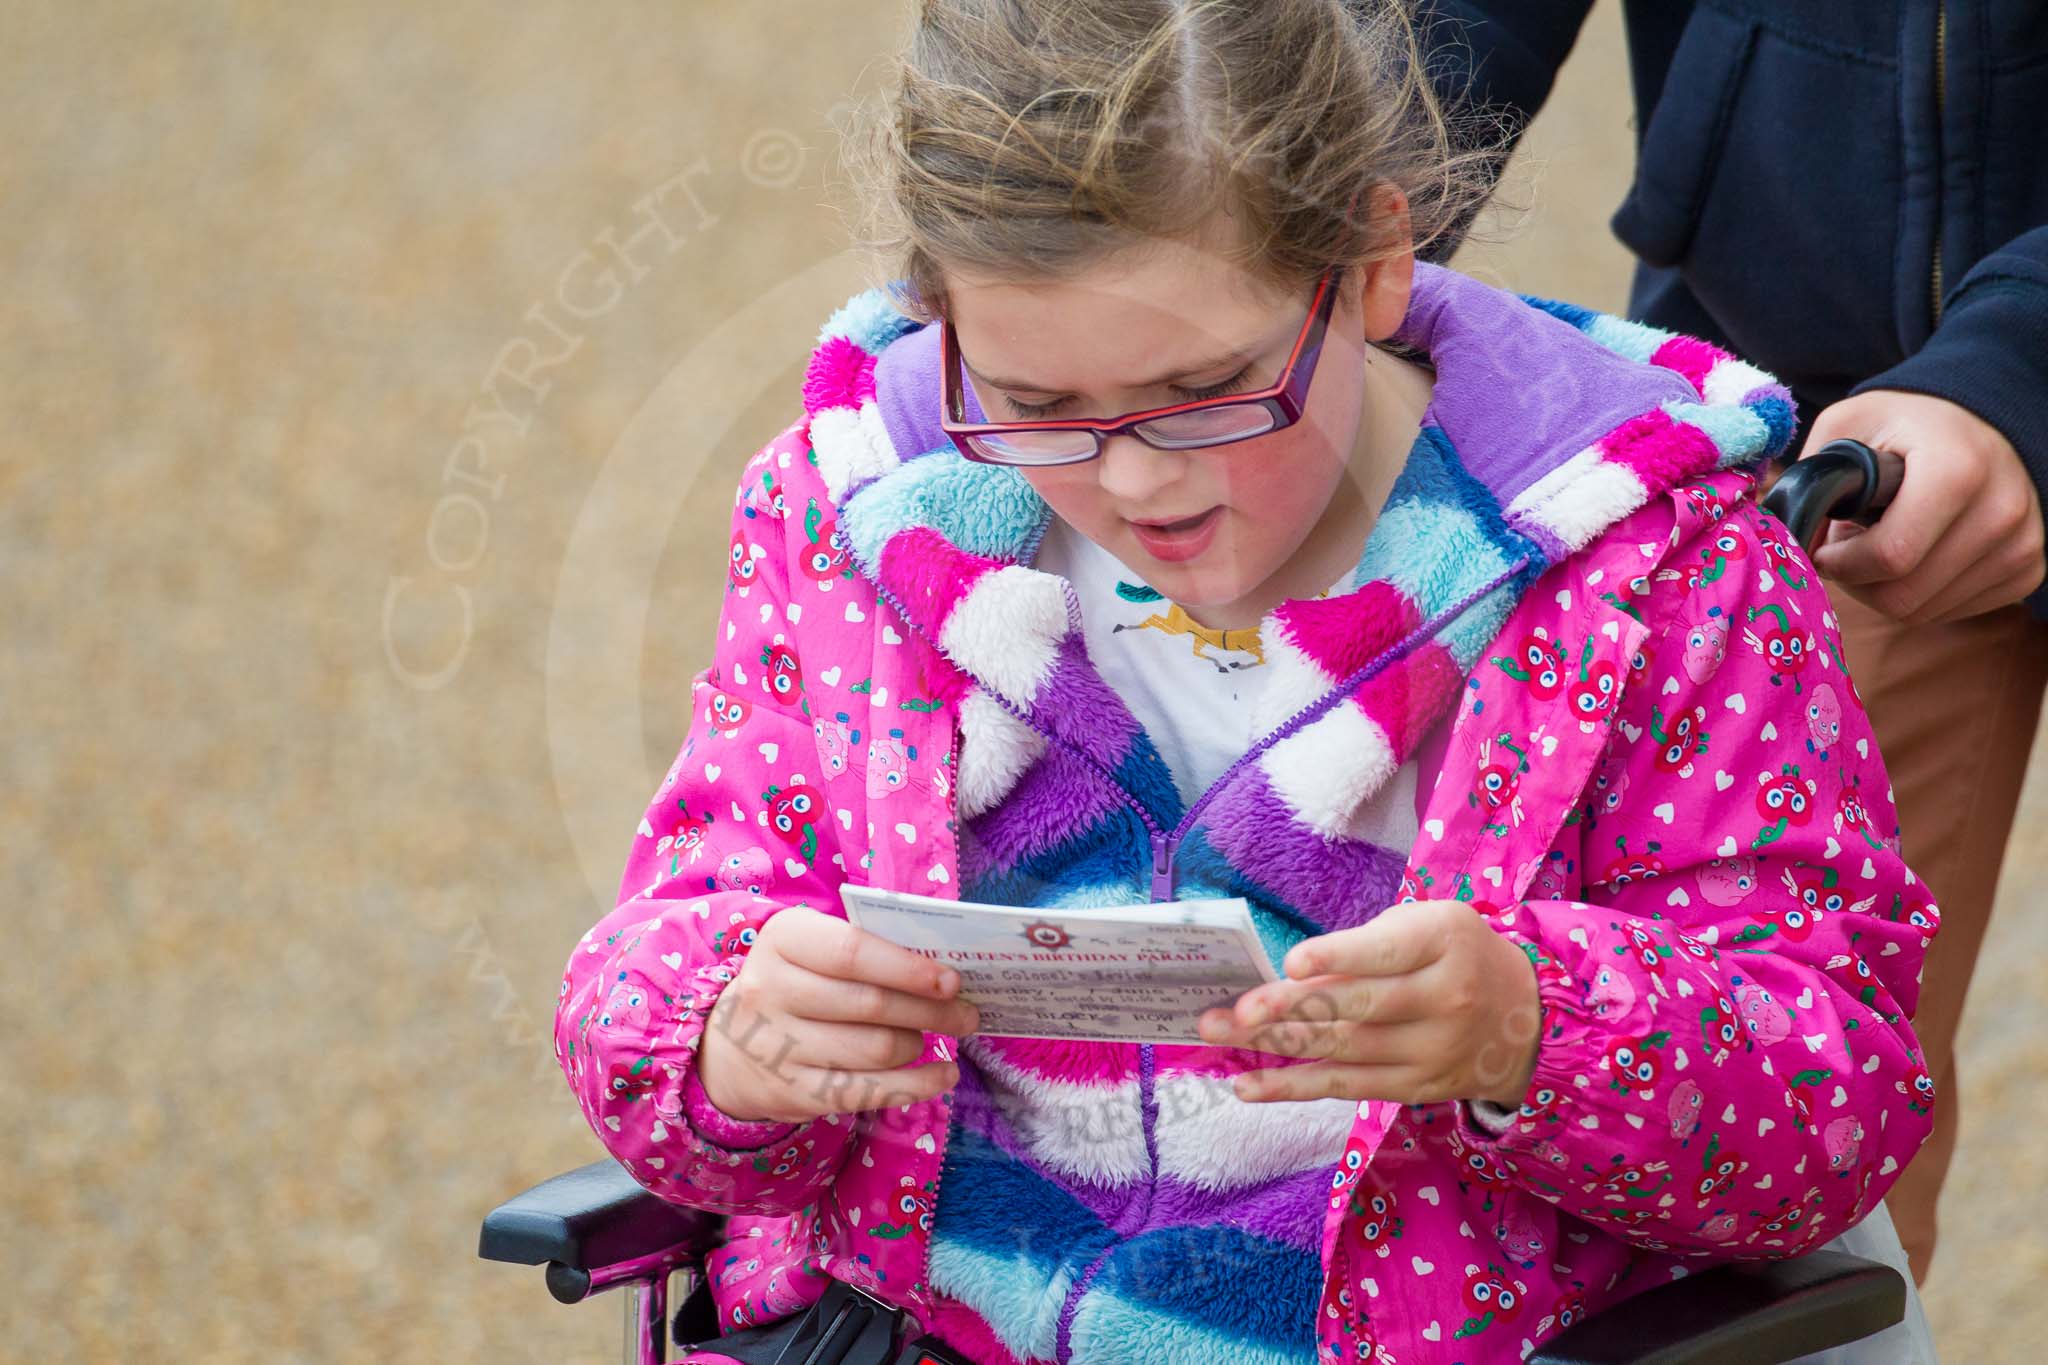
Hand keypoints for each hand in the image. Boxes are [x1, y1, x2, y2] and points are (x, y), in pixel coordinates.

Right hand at [698, 906, 979, 1123]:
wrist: (727, 1049)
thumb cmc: (794, 986)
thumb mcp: (811, 951)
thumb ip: (866, 950)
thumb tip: (943, 970)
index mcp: (782, 940)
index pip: (852, 952)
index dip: (907, 968)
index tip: (952, 980)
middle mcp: (771, 990)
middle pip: (871, 1005)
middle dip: (931, 1010)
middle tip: (967, 1013)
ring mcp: (778, 1046)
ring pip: (875, 1049)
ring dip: (919, 1044)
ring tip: (938, 1037)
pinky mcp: (793, 1093)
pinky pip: (870, 1092)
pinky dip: (917, 1085)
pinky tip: (942, 1075)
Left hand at [1196, 899, 1541, 1107]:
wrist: (1525, 1019)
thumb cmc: (1454, 955)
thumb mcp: (1427, 926)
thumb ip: (1367, 944)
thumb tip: (1287, 974)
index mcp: (1445, 942)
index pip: (1386, 953)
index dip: (1337, 957)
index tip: (1289, 964)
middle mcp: (1444, 998)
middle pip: (1357, 1007)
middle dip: (1288, 1009)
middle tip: (1230, 1012)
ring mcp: (1431, 1050)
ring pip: (1342, 1050)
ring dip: (1274, 1045)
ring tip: (1217, 1036)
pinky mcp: (1416, 1087)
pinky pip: (1345, 1088)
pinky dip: (1292, 1086)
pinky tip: (1247, 1085)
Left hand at [1802, 391, 2044, 622]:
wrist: (1980, 421)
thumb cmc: (1903, 425)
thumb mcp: (1847, 428)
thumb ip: (1812, 482)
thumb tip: (1788, 543)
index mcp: (1957, 470)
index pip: (1891, 555)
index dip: (1840, 563)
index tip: (1823, 546)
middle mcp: (2001, 511)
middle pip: (1903, 595)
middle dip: (1857, 581)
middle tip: (1848, 547)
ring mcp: (2022, 545)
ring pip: (1924, 611)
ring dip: (1885, 587)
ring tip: (1885, 540)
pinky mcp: (2028, 569)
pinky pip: (1951, 611)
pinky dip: (1919, 593)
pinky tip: (1917, 553)